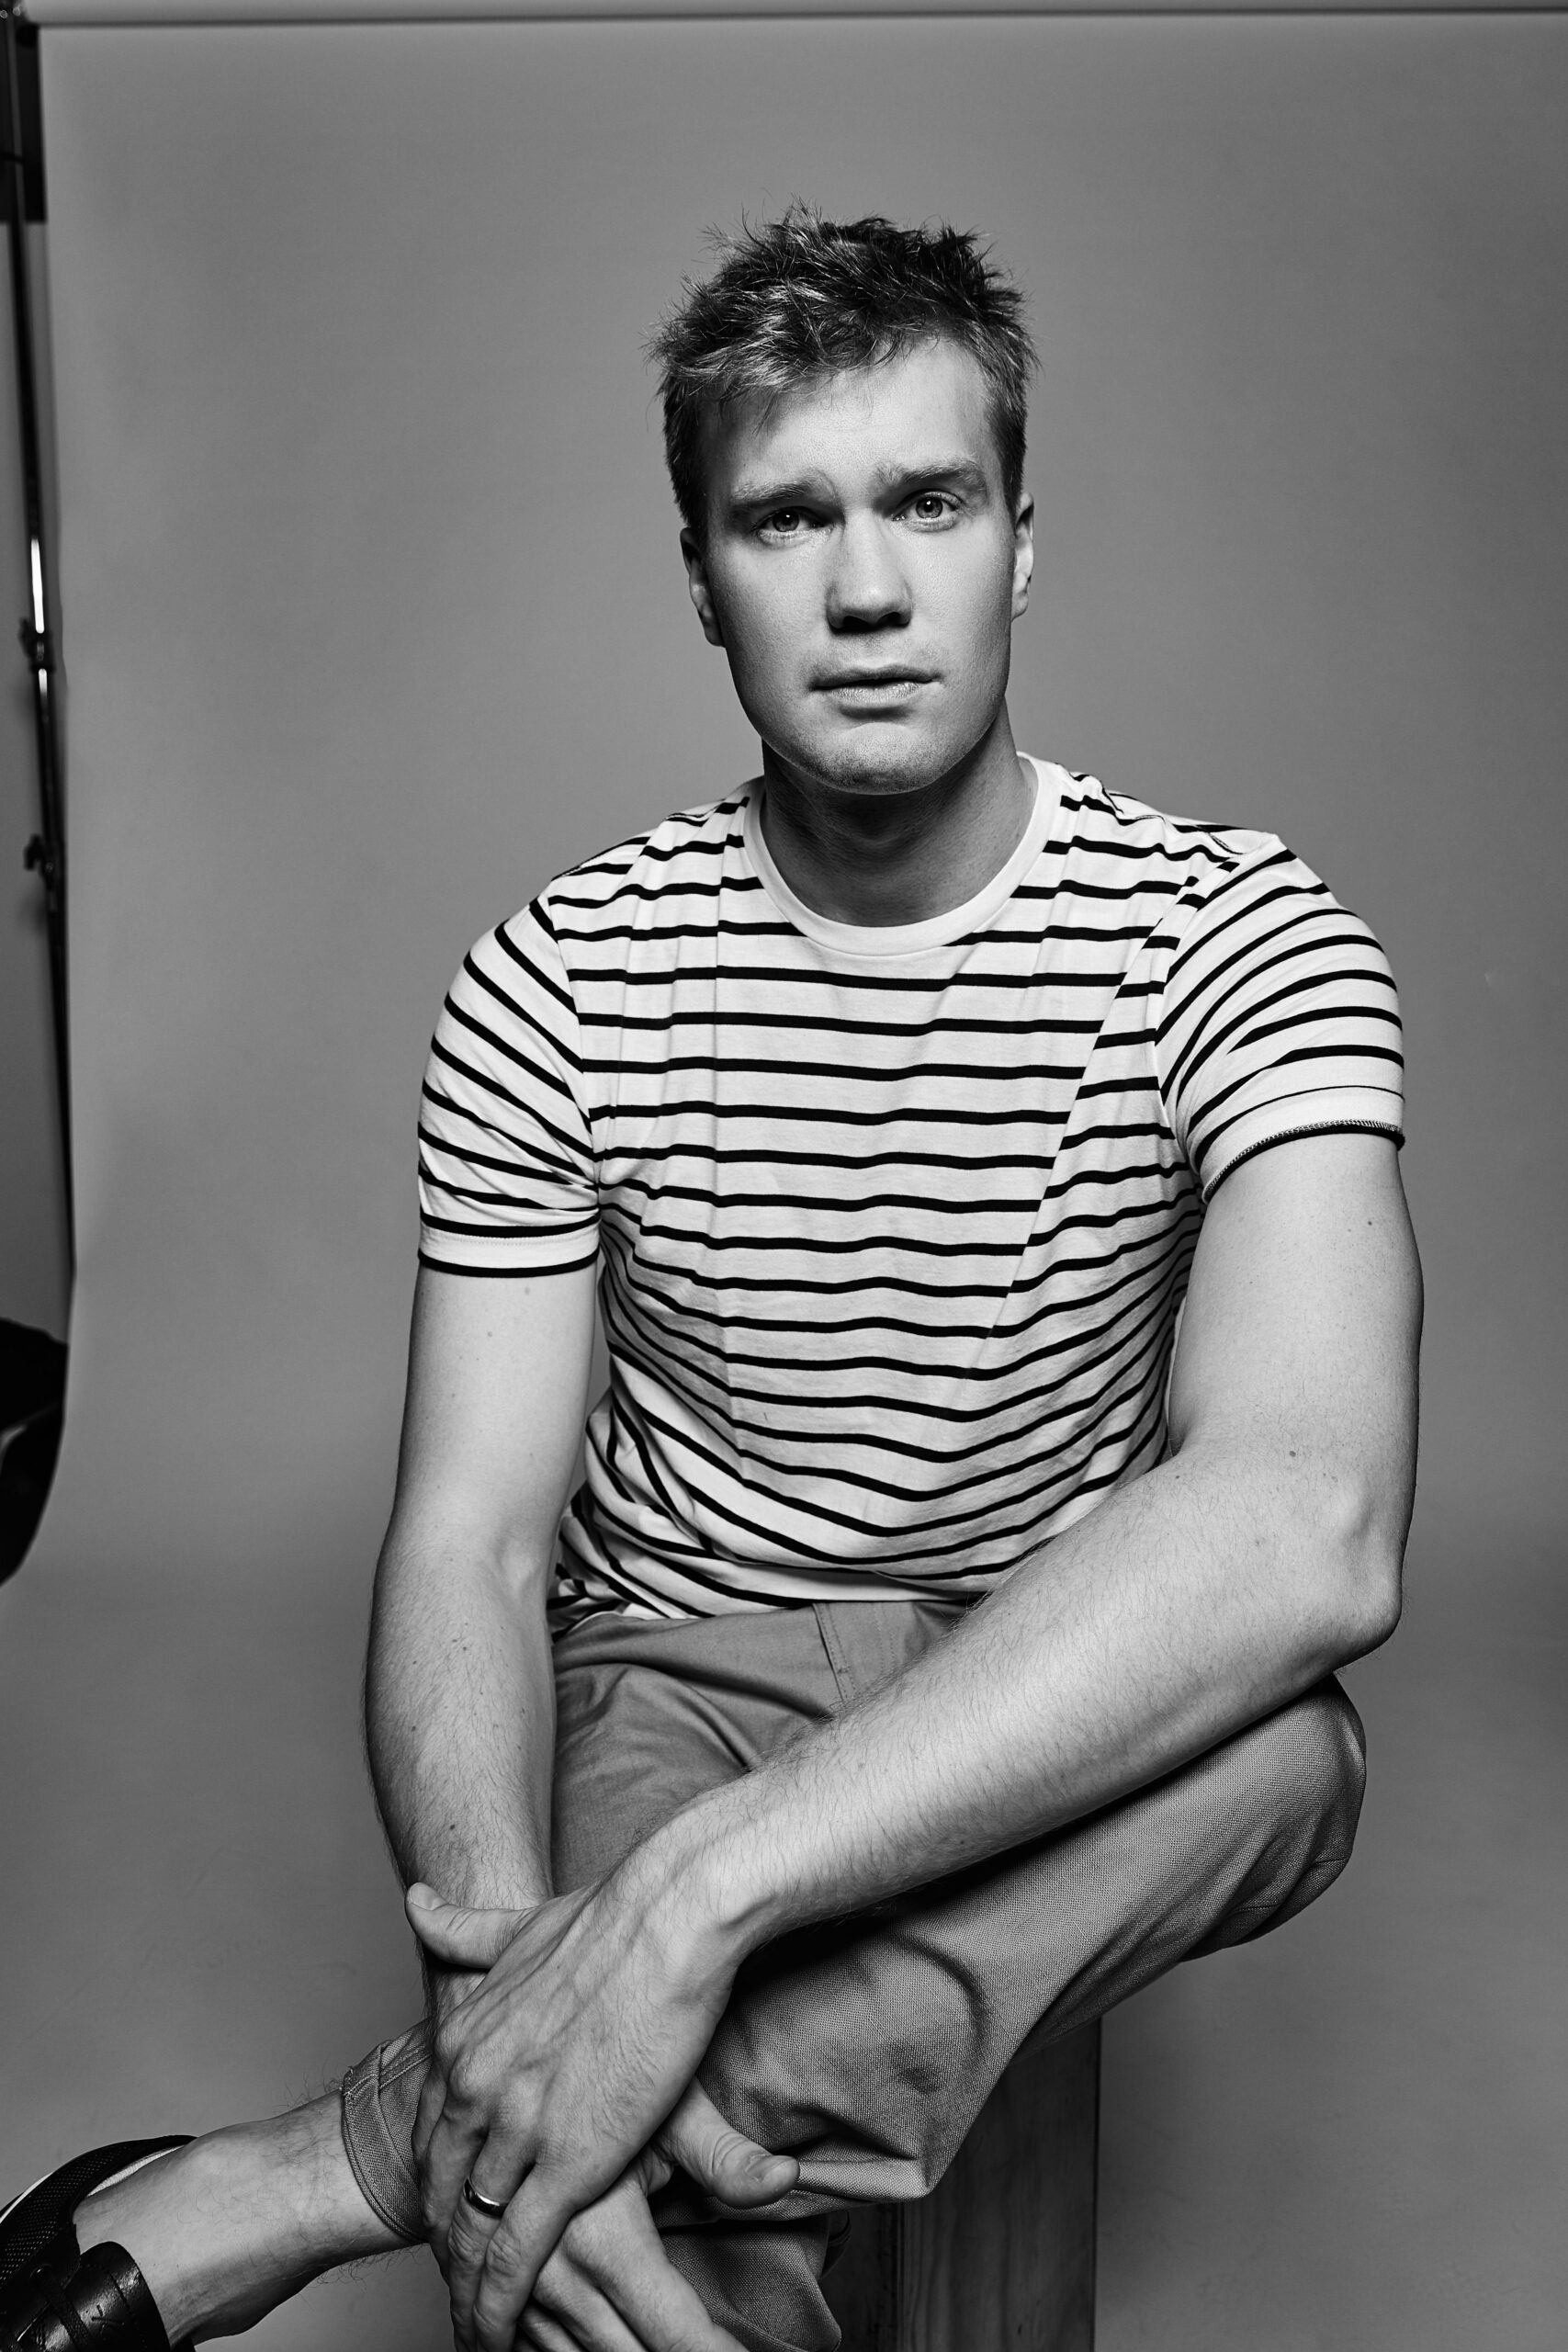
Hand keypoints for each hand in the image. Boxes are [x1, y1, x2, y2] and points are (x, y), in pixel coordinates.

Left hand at [407, 1864, 745, 2351]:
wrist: (668, 1917)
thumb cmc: (611, 1915)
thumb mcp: (517, 1923)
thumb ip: (465, 1928)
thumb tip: (417, 1901)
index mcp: (463, 2039)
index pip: (431, 2133)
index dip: (438, 2180)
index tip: (446, 2212)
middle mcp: (474, 2087)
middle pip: (444, 2191)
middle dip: (446, 2241)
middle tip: (454, 2283)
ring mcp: (515, 2128)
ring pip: (472, 2232)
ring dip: (468, 2285)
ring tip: (472, 2326)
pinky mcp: (567, 2163)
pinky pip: (516, 2253)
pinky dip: (500, 2302)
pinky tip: (494, 2332)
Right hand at [519, 2084, 798, 2351]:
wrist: (540, 2043)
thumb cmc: (618, 2069)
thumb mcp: (676, 2114)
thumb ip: (728, 2159)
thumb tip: (789, 2177)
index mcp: (599, 2238)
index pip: (674, 2333)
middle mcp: (549, 2271)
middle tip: (713, 2346)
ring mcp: (518, 2280)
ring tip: (665, 2338)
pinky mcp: (497, 2279)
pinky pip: (531, 2342)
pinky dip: (569, 2347)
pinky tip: (606, 2333)